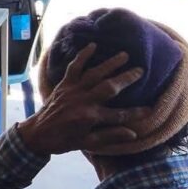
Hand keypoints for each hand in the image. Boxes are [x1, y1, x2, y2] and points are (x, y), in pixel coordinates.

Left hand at [17, 43, 147, 156]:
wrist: (37, 133)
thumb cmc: (63, 140)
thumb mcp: (88, 143)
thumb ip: (110, 136)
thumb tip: (133, 134)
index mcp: (90, 117)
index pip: (119, 115)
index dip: (136, 113)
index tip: (150, 108)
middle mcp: (83, 101)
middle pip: (109, 87)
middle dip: (126, 78)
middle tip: (141, 70)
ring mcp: (72, 90)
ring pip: (94, 73)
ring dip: (110, 63)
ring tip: (125, 55)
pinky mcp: (64, 84)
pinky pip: (73, 67)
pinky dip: (82, 56)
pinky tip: (93, 45)